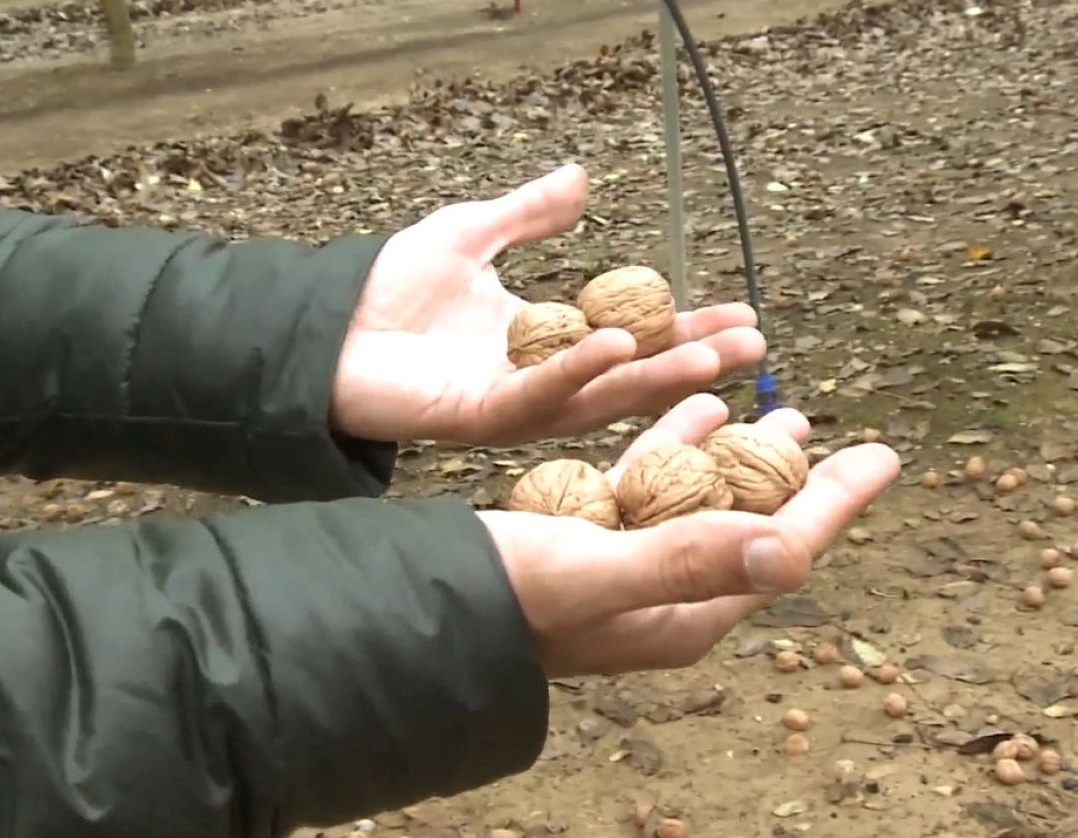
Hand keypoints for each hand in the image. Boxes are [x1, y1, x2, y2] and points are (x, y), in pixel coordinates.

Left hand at [330, 164, 766, 445]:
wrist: (324, 323)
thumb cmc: (387, 288)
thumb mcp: (471, 233)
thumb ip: (529, 214)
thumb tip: (583, 179)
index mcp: (545, 343)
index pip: (631, 336)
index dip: (684, 326)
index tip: (741, 312)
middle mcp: (538, 381)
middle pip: (630, 378)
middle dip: (692, 362)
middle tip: (753, 347)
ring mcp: (510, 404)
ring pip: (597, 398)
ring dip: (655, 377)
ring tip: (712, 356)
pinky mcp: (476, 417)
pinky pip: (537, 395)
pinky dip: (578, 370)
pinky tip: (618, 345)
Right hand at [476, 394, 900, 675]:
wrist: (417, 616)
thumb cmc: (501, 600)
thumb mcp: (592, 572)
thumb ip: (687, 562)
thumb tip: (792, 551)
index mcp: (682, 615)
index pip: (781, 551)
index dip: (835, 501)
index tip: (884, 455)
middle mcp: (663, 599)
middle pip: (750, 525)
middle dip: (791, 474)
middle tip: (818, 421)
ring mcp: (625, 574)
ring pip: (700, 504)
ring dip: (734, 454)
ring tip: (765, 407)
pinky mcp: (588, 548)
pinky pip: (649, 493)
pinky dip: (672, 449)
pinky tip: (685, 412)